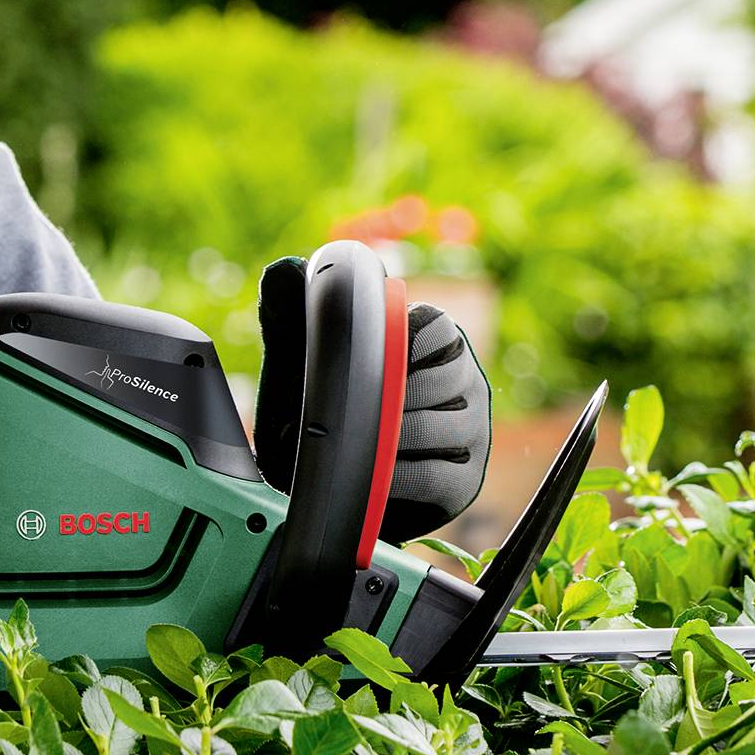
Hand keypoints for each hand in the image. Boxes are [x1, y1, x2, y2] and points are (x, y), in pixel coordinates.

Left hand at [248, 258, 492, 537]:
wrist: (336, 482)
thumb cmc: (327, 408)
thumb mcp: (310, 360)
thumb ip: (297, 315)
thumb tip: (283, 272)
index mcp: (435, 342)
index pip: (437, 326)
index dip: (402, 342)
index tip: (373, 357)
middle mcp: (464, 380)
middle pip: (445, 377)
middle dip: (392, 397)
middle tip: (357, 409)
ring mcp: (472, 430)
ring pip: (439, 426)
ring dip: (391, 437)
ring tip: (363, 441)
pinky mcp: (465, 479)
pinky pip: (435, 474)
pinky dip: (395, 476)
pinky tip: (374, 474)